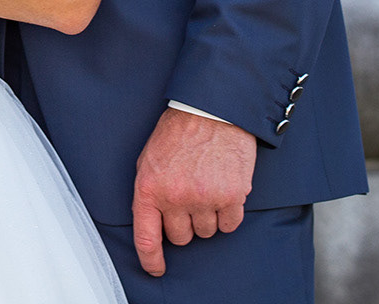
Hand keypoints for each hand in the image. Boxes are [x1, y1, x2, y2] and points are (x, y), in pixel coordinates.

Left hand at [130, 107, 255, 275]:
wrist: (211, 110)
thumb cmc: (179, 132)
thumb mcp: (149, 159)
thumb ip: (149, 193)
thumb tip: (152, 222)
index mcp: (151, 188)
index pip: (146, 237)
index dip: (151, 258)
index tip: (156, 268)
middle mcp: (176, 197)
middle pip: (181, 237)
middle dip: (184, 223)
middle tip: (189, 199)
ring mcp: (205, 198)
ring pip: (206, 232)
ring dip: (207, 217)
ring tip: (207, 187)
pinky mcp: (231, 196)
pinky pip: (229, 225)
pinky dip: (228, 214)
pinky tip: (224, 191)